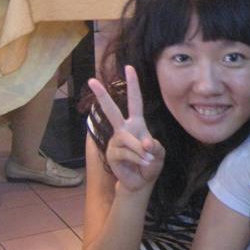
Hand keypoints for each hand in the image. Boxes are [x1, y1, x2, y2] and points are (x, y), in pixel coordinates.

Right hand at [87, 66, 164, 193]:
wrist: (141, 181)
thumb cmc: (150, 163)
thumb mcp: (158, 153)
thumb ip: (154, 146)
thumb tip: (144, 144)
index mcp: (136, 123)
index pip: (134, 100)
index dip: (133, 84)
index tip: (129, 67)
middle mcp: (123, 129)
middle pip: (111, 110)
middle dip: (102, 95)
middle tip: (91, 80)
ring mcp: (115, 140)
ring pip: (128, 140)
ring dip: (141, 151)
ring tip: (147, 160)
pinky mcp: (111, 153)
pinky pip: (126, 153)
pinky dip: (137, 159)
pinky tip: (141, 164)